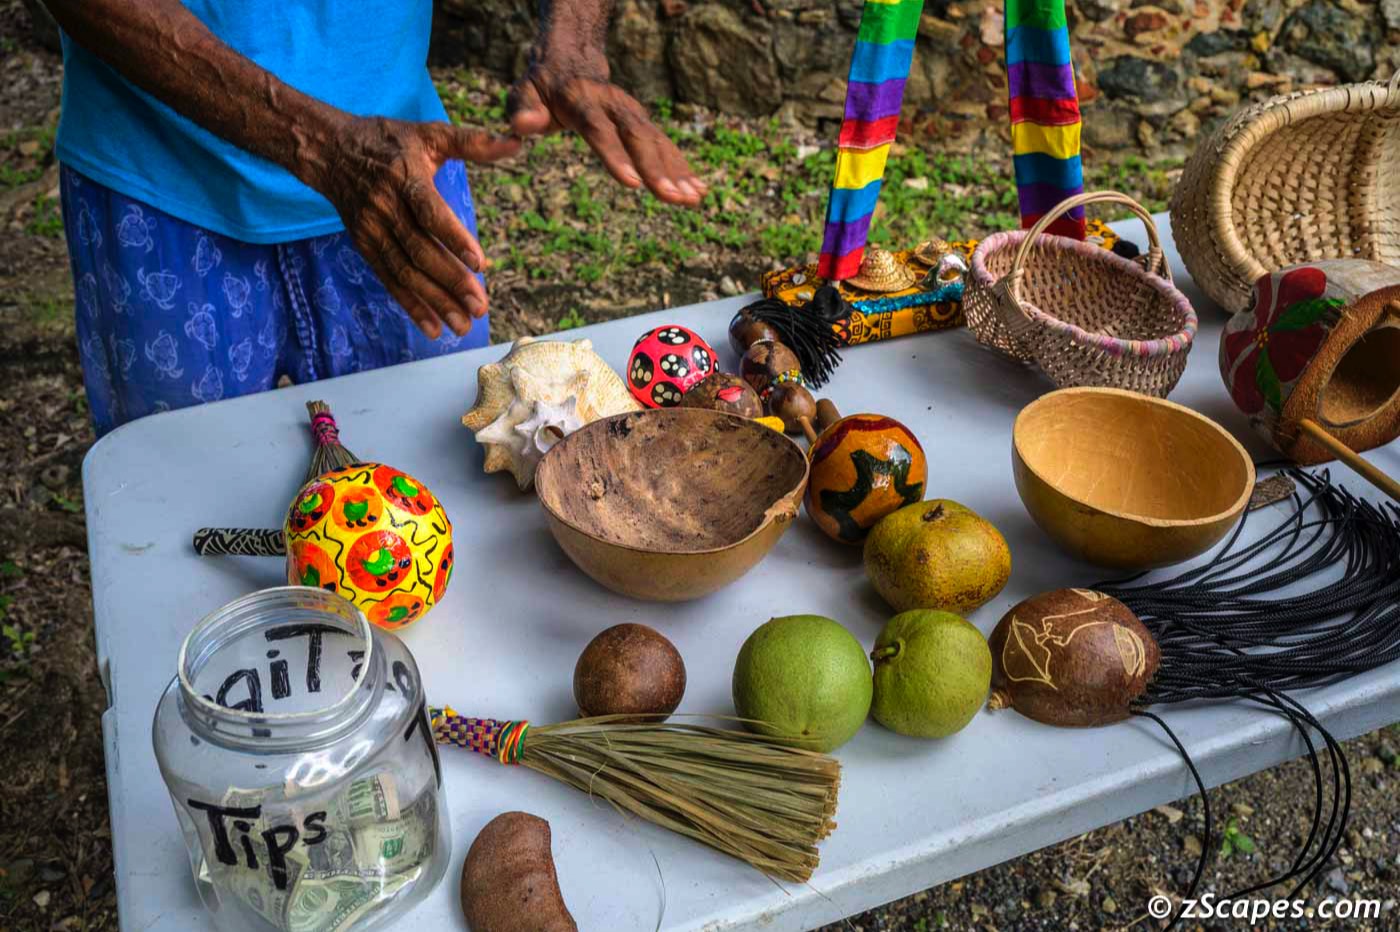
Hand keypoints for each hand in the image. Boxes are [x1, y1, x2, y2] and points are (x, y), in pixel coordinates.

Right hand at [305, 116, 519, 338]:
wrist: (331, 151)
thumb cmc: (390, 141)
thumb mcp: (430, 134)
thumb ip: (473, 142)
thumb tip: (517, 141)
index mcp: (405, 178)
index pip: (430, 212)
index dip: (454, 239)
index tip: (480, 264)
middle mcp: (385, 207)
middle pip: (420, 251)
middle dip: (452, 282)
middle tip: (480, 306)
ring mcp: (372, 230)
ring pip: (406, 272)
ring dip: (435, 302)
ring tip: (463, 325)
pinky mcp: (365, 246)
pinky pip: (389, 280)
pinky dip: (412, 306)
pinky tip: (434, 328)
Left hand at [509, 59, 704, 206]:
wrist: (570, 61)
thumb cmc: (541, 87)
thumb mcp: (522, 92)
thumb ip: (522, 109)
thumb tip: (523, 127)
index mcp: (581, 100)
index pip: (600, 130)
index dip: (617, 156)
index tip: (633, 184)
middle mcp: (613, 105)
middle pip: (637, 137)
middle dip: (658, 169)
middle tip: (674, 198)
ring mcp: (631, 113)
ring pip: (657, 142)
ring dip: (677, 172)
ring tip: (694, 199)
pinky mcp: (642, 123)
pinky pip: (664, 146)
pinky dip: (682, 168)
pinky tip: (698, 190)